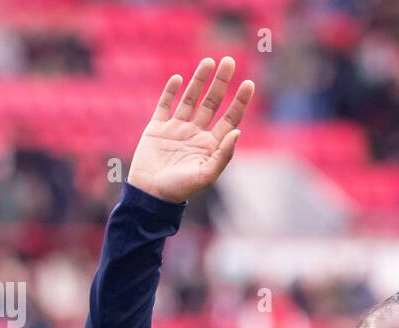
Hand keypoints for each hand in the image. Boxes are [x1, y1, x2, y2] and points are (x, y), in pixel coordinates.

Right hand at [126, 56, 255, 203]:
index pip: (230, 118)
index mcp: (211, 145)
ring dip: (199, 80)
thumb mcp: (206, 175)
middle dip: (221, 82)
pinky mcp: (157, 128)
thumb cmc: (180, 189)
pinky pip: (165, 105)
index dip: (239, 101)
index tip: (249, 83)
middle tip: (230, 61)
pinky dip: (171, 91)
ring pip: (191, 99)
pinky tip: (179, 79)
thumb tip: (238, 132)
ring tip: (208, 62)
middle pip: (212, 102)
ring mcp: (177, 129)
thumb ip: (224, 155)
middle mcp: (196, 134)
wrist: (149, 194)